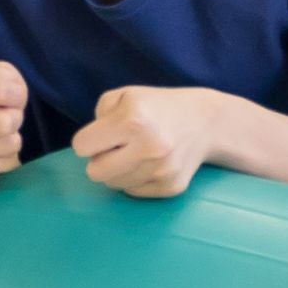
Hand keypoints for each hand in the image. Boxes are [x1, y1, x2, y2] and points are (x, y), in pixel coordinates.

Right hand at [0, 58, 27, 177]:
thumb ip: (9, 81)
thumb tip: (8, 111)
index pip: (0, 91)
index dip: (17, 95)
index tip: (11, 95)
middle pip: (3, 124)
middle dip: (16, 118)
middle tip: (9, 115)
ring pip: (5, 145)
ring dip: (14, 138)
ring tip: (2, 130)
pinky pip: (2, 164)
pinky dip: (8, 157)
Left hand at [76, 85, 228, 198]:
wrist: (205, 122)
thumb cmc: (156, 107)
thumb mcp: (124, 96)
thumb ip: (99, 116)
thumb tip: (90, 148)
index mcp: (133, 121)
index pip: (82, 146)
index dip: (87, 140)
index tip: (101, 135)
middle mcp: (149, 147)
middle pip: (95, 173)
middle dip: (99, 160)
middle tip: (115, 148)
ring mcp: (162, 170)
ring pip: (113, 185)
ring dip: (118, 171)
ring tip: (135, 153)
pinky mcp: (171, 187)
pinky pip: (133, 192)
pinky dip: (136, 179)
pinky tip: (150, 163)